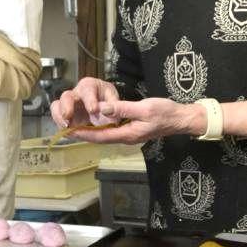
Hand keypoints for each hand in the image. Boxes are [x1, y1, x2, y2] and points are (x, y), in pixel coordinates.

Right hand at [50, 77, 119, 128]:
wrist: (105, 110)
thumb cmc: (108, 102)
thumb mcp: (114, 100)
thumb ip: (113, 106)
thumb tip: (107, 111)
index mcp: (89, 86)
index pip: (87, 90)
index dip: (89, 99)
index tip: (93, 110)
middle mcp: (76, 93)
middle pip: (66, 96)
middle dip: (66, 106)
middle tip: (69, 116)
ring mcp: (68, 105)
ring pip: (56, 106)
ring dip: (59, 117)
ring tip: (66, 126)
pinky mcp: (64, 116)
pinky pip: (57, 119)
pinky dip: (60, 125)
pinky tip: (67, 131)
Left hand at [77, 97, 204, 144]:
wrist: (181, 119)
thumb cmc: (165, 112)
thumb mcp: (144, 108)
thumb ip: (123, 109)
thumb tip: (102, 109)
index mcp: (127, 134)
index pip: (100, 136)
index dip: (83, 134)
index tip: (68, 131)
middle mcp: (126, 137)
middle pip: (100, 138)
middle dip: (82, 134)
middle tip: (65, 129)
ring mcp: (129, 135)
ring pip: (105, 135)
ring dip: (90, 132)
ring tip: (74, 126)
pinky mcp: (132, 130)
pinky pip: (112, 131)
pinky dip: (100, 128)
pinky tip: (94, 122)